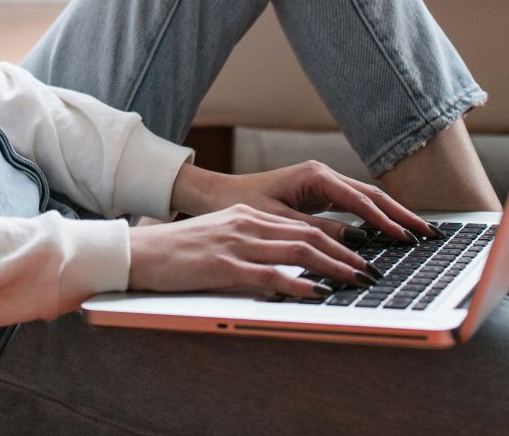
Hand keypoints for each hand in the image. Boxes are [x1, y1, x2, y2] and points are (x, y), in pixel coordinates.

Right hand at [127, 202, 376, 296]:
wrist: (138, 252)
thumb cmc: (176, 252)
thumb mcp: (219, 239)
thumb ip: (250, 245)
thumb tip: (283, 264)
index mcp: (246, 216)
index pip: (302, 226)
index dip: (336, 240)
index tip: (359, 256)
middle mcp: (246, 224)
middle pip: (308, 236)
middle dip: (345, 254)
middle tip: (370, 271)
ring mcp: (236, 243)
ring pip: (297, 251)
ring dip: (333, 267)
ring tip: (356, 281)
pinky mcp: (223, 266)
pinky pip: (269, 274)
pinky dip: (298, 283)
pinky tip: (317, 292)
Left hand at [171, 159, 439, 243]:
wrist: (218, 195)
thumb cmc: (241, 205)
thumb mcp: (278, 221)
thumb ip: (316, 231)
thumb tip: (355, 243)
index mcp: (315, 176)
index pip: (360, 201)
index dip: (385, 221)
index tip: (406, 238)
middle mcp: (323, 175)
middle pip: (372, 196)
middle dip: (402, 215)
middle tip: (429, 234)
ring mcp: (324, 183)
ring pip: (367, 200)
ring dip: (393, 216)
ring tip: (420, 234)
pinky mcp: (321, 194)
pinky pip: (356, 206)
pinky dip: (376, 218)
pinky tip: (392, 233)